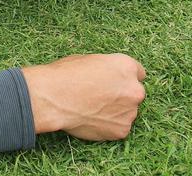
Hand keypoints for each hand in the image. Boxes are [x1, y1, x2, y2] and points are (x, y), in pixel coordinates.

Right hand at [23, 54, 146, 139]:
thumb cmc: (64, 75)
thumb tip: (107, 76)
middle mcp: (134, 89)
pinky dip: (108, 125)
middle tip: (100, 96)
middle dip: (121, 95)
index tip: (115, 82)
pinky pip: (118, 127)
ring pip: (126, 111)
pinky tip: (91, 119)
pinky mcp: (122, 130)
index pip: (138, 73)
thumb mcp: (87, 60)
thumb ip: (106, 69)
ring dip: (115, 111)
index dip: (124, 77)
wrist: (53, 98)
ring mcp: (130, 112)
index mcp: (126, 66)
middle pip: (134, 93)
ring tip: (92, 109)